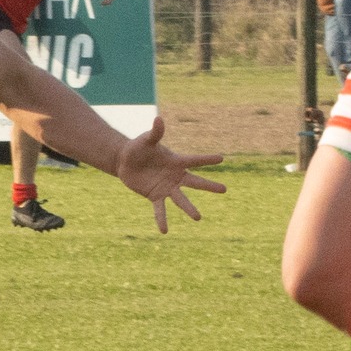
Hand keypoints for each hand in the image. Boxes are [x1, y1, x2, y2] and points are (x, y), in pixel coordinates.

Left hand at [113, 117, 226, 232]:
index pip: (194, 160)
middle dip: (209, 186)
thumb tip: (158, 119)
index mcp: (176, 161)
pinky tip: (164, 231)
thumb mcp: (146, 140)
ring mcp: (166, 187)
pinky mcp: (155, 196)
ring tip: (198, 218)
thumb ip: (155, 132)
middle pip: (195, 182)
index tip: (221, 158)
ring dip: (189, 208)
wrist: (126, 161)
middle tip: (224, 190)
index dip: (206, 159)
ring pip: (180, 199)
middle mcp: (175, 176)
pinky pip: (160, 210)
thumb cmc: (139, 148)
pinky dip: (162, 219)